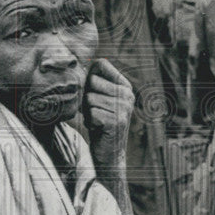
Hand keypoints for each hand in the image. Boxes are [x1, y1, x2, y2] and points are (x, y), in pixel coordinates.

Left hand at [82, 58, 134, 174]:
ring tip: (97, 120)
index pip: (100, 64)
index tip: (94, 93)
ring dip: (88, 112)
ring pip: (89, 98)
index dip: (89, 77)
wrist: (109, 153)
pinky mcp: (117, 121)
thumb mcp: (99, 99)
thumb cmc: (99, 123)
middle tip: (96, 112)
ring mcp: (124, 107)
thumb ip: (95, 81)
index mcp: (124, 85)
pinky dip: (90, 122)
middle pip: (92, 81)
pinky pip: (91, 112)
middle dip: (87, 98)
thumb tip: (88, 61)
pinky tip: (99, 128)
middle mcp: (127, 94)